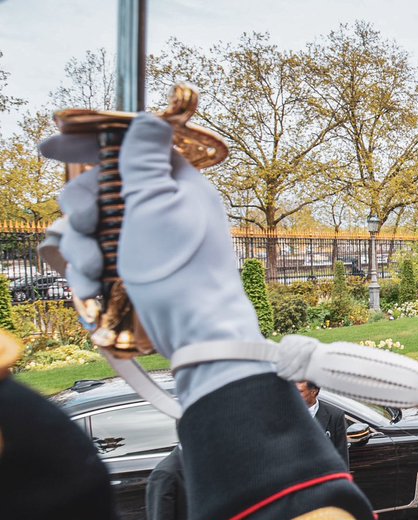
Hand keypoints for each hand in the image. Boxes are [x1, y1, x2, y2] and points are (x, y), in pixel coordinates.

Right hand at [41, 114, 268, 406]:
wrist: (193, 330)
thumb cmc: (178, 266)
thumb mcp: (157, 203)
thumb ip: (146, 160)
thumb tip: (150, 119)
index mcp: (178, 186)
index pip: (130, 149)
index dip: (90, 144)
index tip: (50, 146)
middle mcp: (164, 211)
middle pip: (102, 188)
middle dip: (82, 205)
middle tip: (84, 222)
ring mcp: (149, 243)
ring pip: (94, 226)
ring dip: (81, 244)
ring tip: (92, 266)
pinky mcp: (136, 272)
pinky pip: (98, 259)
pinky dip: (88, 270)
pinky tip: (91, 285)